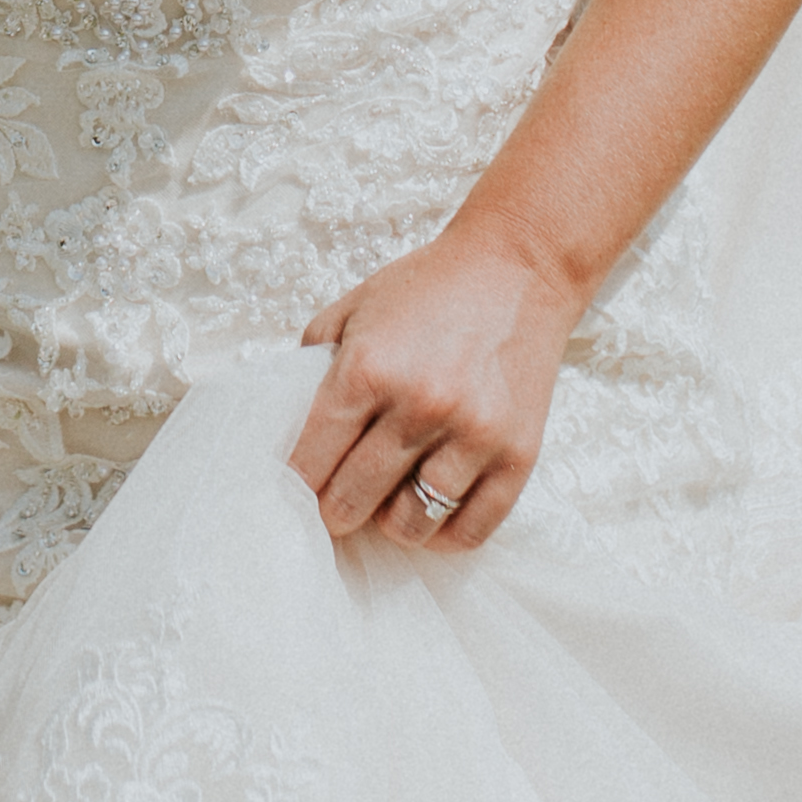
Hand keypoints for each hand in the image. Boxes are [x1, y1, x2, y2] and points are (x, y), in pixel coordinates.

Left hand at [289, 219, 583, 551]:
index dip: (295, 487)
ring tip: (387, 500)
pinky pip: (470, 531)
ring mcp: (472, 434)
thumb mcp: (352, 309)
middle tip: (336, 501)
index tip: (294, 494)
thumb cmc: (426, 288)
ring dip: (389, 522)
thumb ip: (310, 365)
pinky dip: (443, 534)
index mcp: (366, 370)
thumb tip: (282, 431)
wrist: (518, 267)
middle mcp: (418, 406)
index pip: (309, 462)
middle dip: (334, 509)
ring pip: (409, 526)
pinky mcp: (517, 455)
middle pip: (351, 502)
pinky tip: (431, 511)